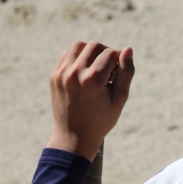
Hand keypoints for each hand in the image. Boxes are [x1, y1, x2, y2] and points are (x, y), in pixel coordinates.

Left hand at [47, 41, 134, 160]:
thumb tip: (128, 49)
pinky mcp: (54, 76)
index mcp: (93, 80)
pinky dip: (78, 58)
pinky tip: (85, 72)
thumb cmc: (101, 120)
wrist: (74, 137)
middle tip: (111, 68)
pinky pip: (67, 56)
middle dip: (106, 53)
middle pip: (94, 46)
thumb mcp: (119, 99)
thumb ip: (126, 73)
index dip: (119, 59)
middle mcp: (75, 73)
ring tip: (98, 67)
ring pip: (78, 46)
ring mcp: (61, 74)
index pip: (110, 54)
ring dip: (91, 51)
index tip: (121, 71)